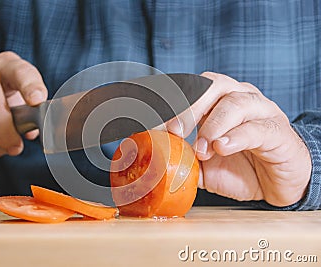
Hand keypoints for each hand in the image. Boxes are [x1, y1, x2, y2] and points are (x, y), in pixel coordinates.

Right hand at [0, 51, 47, 157]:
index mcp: (8, 65)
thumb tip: (36, 131)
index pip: (21, 73)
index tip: (37, 101)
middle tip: (16, 148)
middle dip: (5, 134)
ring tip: (3, 148)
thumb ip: (34, 110)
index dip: (30, 88)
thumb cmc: (8, 91)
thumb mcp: (24, 92)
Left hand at [165, 72, 310, 206]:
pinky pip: (256, 128)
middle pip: (211, 84)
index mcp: (218, 101)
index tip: (155, 124)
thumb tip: (155, 157)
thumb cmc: (240, 168)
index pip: (192, 87)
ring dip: (212, 125)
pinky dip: (235, 137)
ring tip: (202, 150)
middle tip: (175, 130)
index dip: (170, 101)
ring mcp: (261, 112)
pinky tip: (222, 148)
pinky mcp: (278, 131)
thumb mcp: (204, 166)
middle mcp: (239, 98)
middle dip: (188, 106)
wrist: (277, 184)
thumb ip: (183, 158)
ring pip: (235, 102)